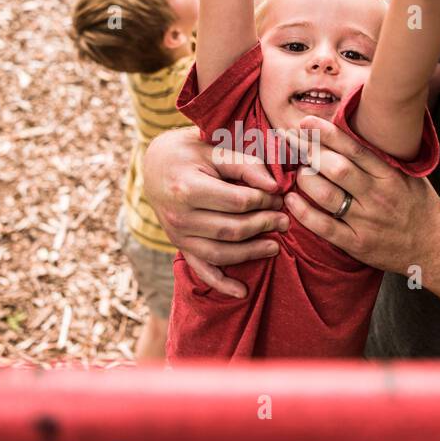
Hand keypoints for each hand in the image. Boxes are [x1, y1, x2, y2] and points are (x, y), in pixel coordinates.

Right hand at [142, 127, 290, 297]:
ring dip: (251, 253)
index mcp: (187, 188)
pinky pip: (201, 269)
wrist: (155, 164)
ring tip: (275, 246)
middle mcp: (179, 216)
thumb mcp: (214, 149)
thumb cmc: (189, 152)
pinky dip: (221, 284)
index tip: (280, 196)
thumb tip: (274, 186)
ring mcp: (177, 235)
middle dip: (263, 225)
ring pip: (220, 253)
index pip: (237, 202)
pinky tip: (242, 291)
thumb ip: (245, 165)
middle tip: (284, 220)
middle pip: (231, 229)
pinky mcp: (179, 246)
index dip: (264, 201)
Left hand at [283, 117, 439, 274]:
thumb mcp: (410, 176)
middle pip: (336, 169)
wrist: (437, 248)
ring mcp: (367, 221)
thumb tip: (357, 131)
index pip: (354, 149)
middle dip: (309, 152)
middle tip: (290, 143)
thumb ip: (385, 157)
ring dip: (306, 180)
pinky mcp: (358, 244)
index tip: (306, 123)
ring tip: (298, 172)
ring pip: (327, 195)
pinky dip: (304, 213)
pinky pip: (324, 227)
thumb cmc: (421, 207)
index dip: (327, 134)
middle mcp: (378, 196)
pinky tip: (291, 201)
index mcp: (390, 175)